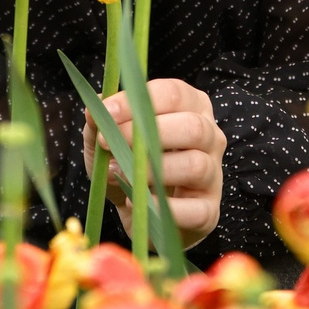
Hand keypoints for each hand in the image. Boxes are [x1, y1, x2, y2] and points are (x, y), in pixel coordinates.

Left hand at [84, 78, 225, 247]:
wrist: (142, 214)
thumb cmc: (129, 166)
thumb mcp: (109, 141)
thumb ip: (101, 123)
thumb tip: (93, 107)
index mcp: (191, 108)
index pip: (174, 94)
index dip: (138, 101)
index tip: (107, 112)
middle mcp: (210, 137)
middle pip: (193, 127)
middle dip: (146, 135)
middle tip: (110, 144)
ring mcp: (214, 174)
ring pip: (194, 165)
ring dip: (151, 171)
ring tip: (121, 176)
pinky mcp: (209, 210)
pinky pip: (195, 209)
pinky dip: (163, 207)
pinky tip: (138, 202)